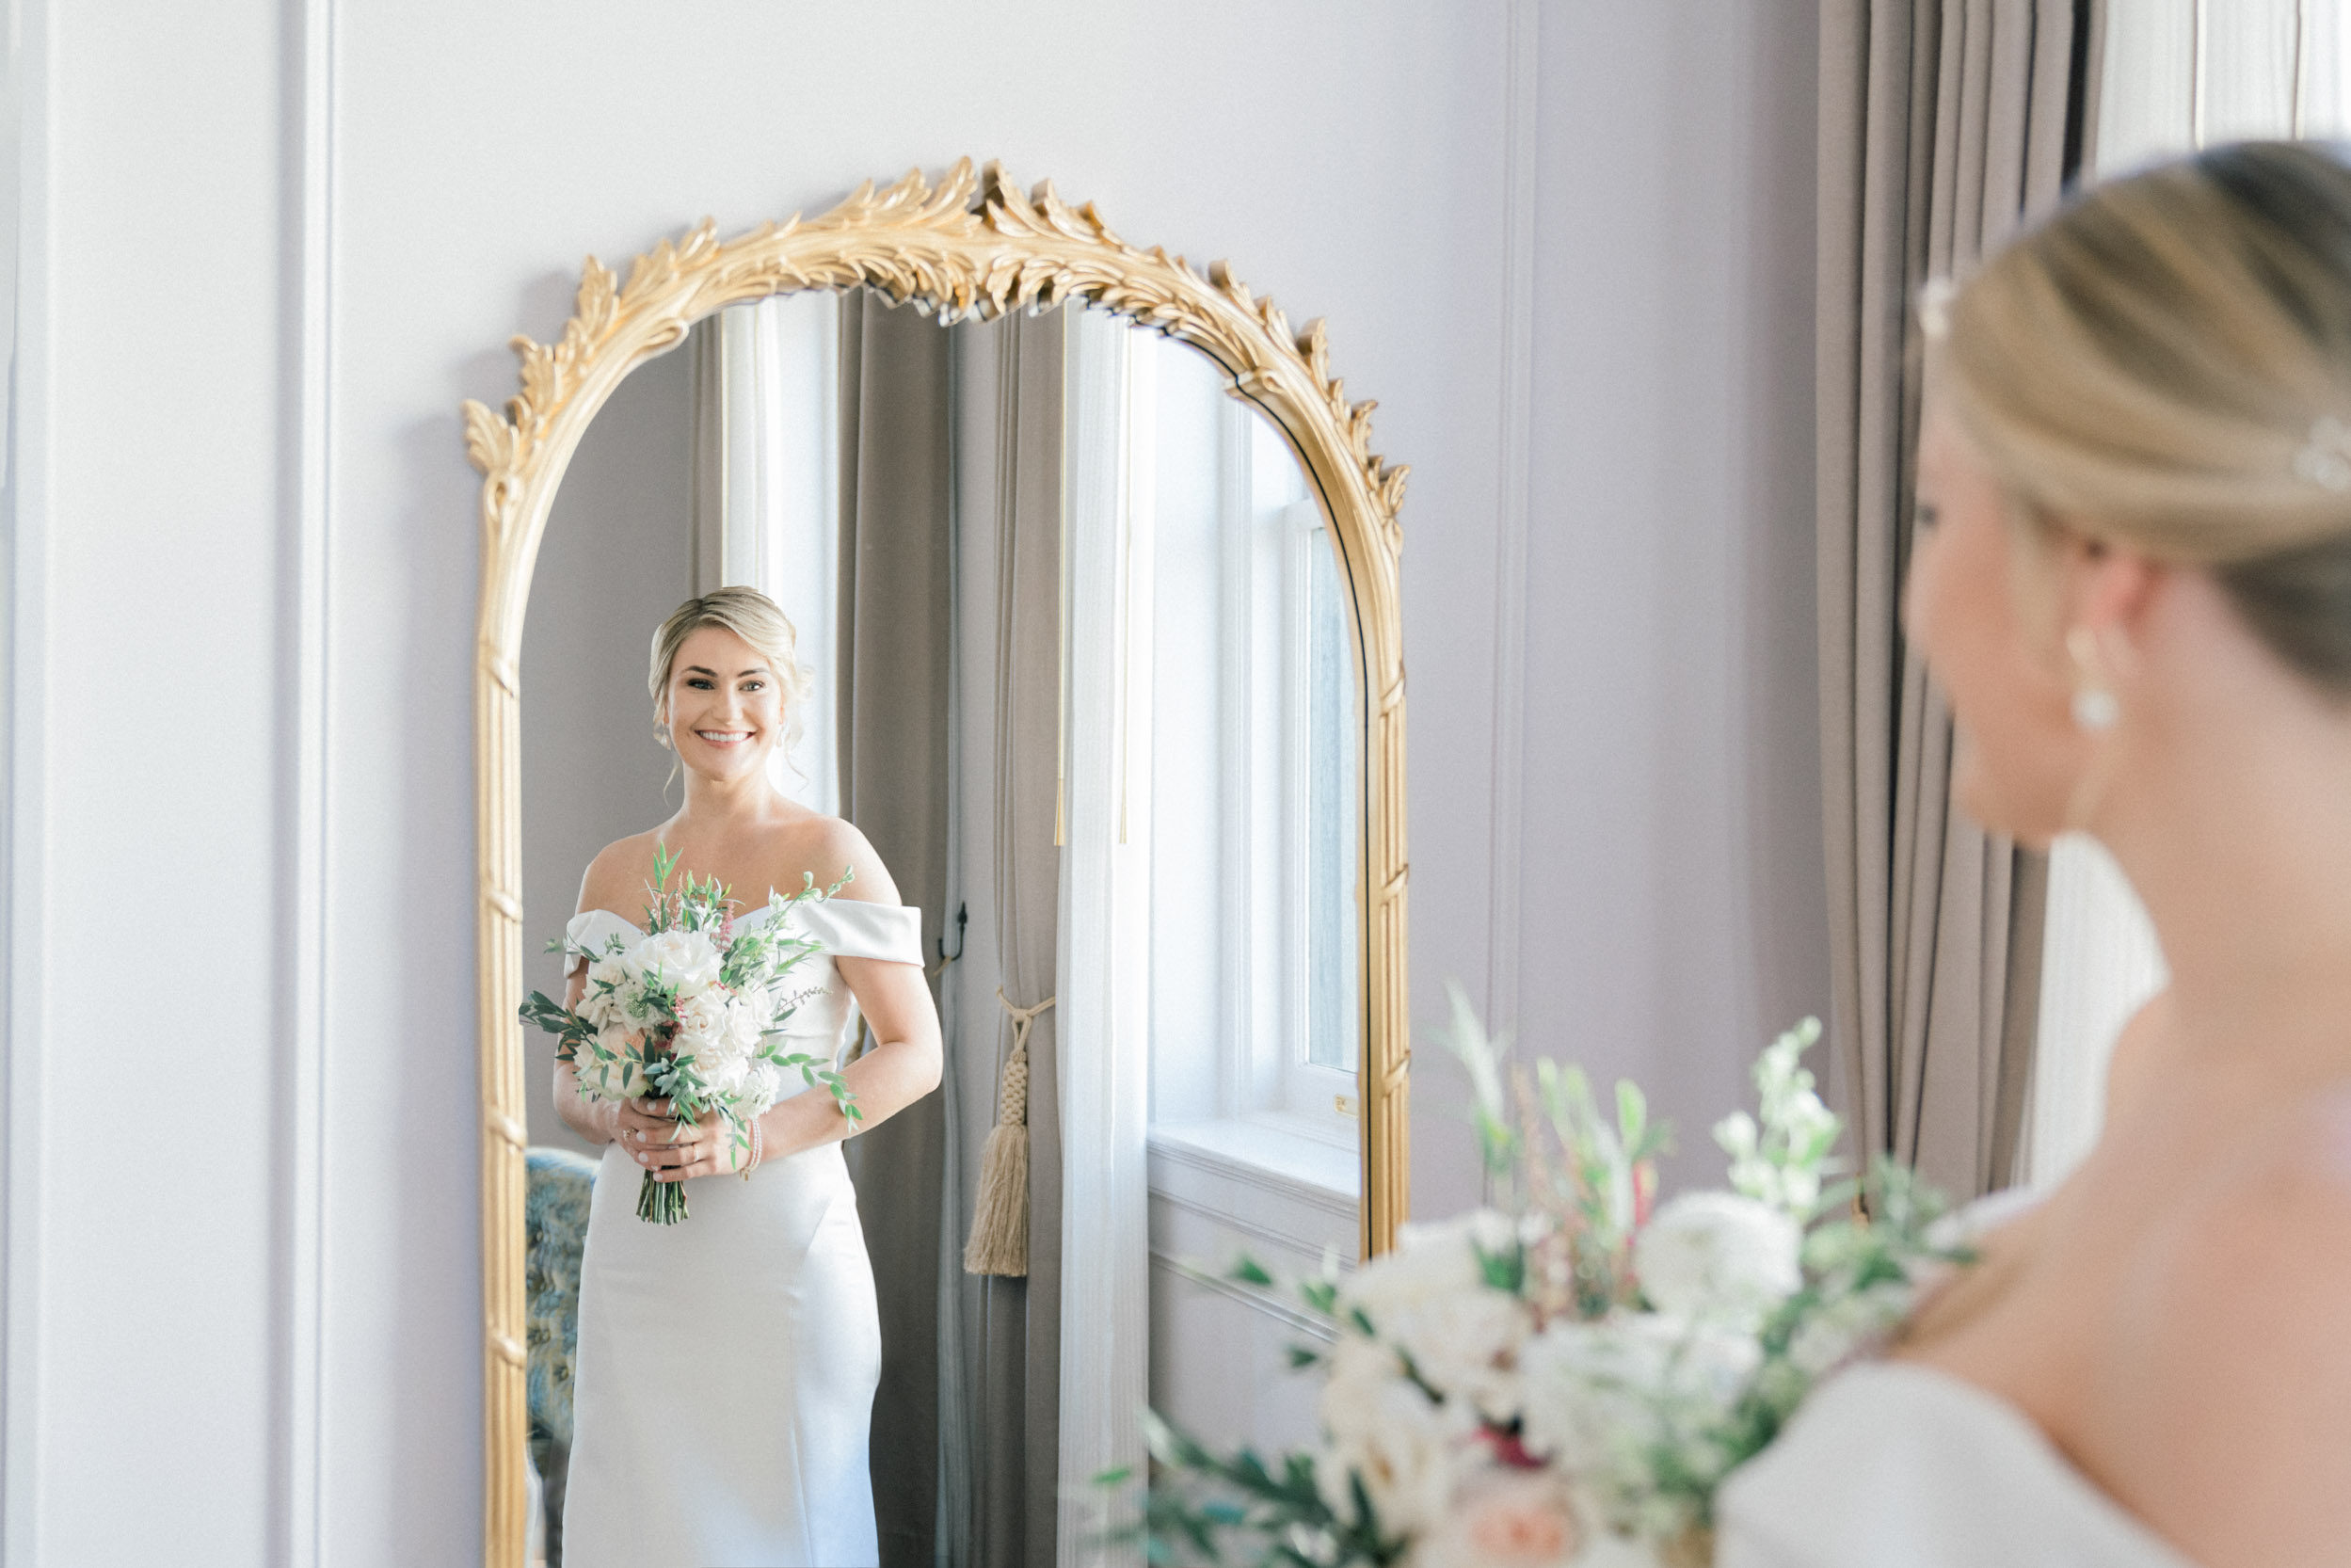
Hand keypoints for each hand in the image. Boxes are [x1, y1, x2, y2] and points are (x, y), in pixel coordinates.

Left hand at [615, 1097, 743, 1181]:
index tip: (639, 1104)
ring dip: (657, 1157)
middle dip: (652, 1135)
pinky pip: (687, 1172)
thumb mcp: (715, 1104)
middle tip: (636, 1135)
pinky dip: (670, 1175)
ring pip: (678, 1155)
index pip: (678, 1107)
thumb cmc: (727, 1120)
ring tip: (640, 1157)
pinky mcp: (712, 1166)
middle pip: (675, 1134)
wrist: (753, 1140)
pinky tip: (656, 1175)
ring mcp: (711, 1149)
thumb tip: (666, 1087)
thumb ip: (694, 1099)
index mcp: (707, 1110)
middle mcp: (709, 1129)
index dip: (657, 1106)